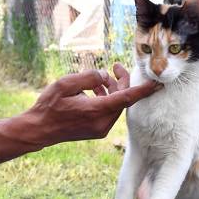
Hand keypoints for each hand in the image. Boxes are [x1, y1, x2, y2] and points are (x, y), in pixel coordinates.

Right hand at [23, 64, 159, 145]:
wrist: (39, 130)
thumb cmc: (49, 106)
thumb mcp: (66, 84)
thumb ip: (89, 77)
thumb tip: (105, 76)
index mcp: (97, 111)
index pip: (128, 98)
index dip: (144, 90)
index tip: (159, 83)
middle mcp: (102, 123)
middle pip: (122, 99)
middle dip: (121, 82)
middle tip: (115, 67)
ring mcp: (100, 129)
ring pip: (116, 105)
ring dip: (112, 90)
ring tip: (98, 80)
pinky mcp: (97, 131)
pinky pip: (109, 112)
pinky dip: (106, 99)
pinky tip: (94, 91)